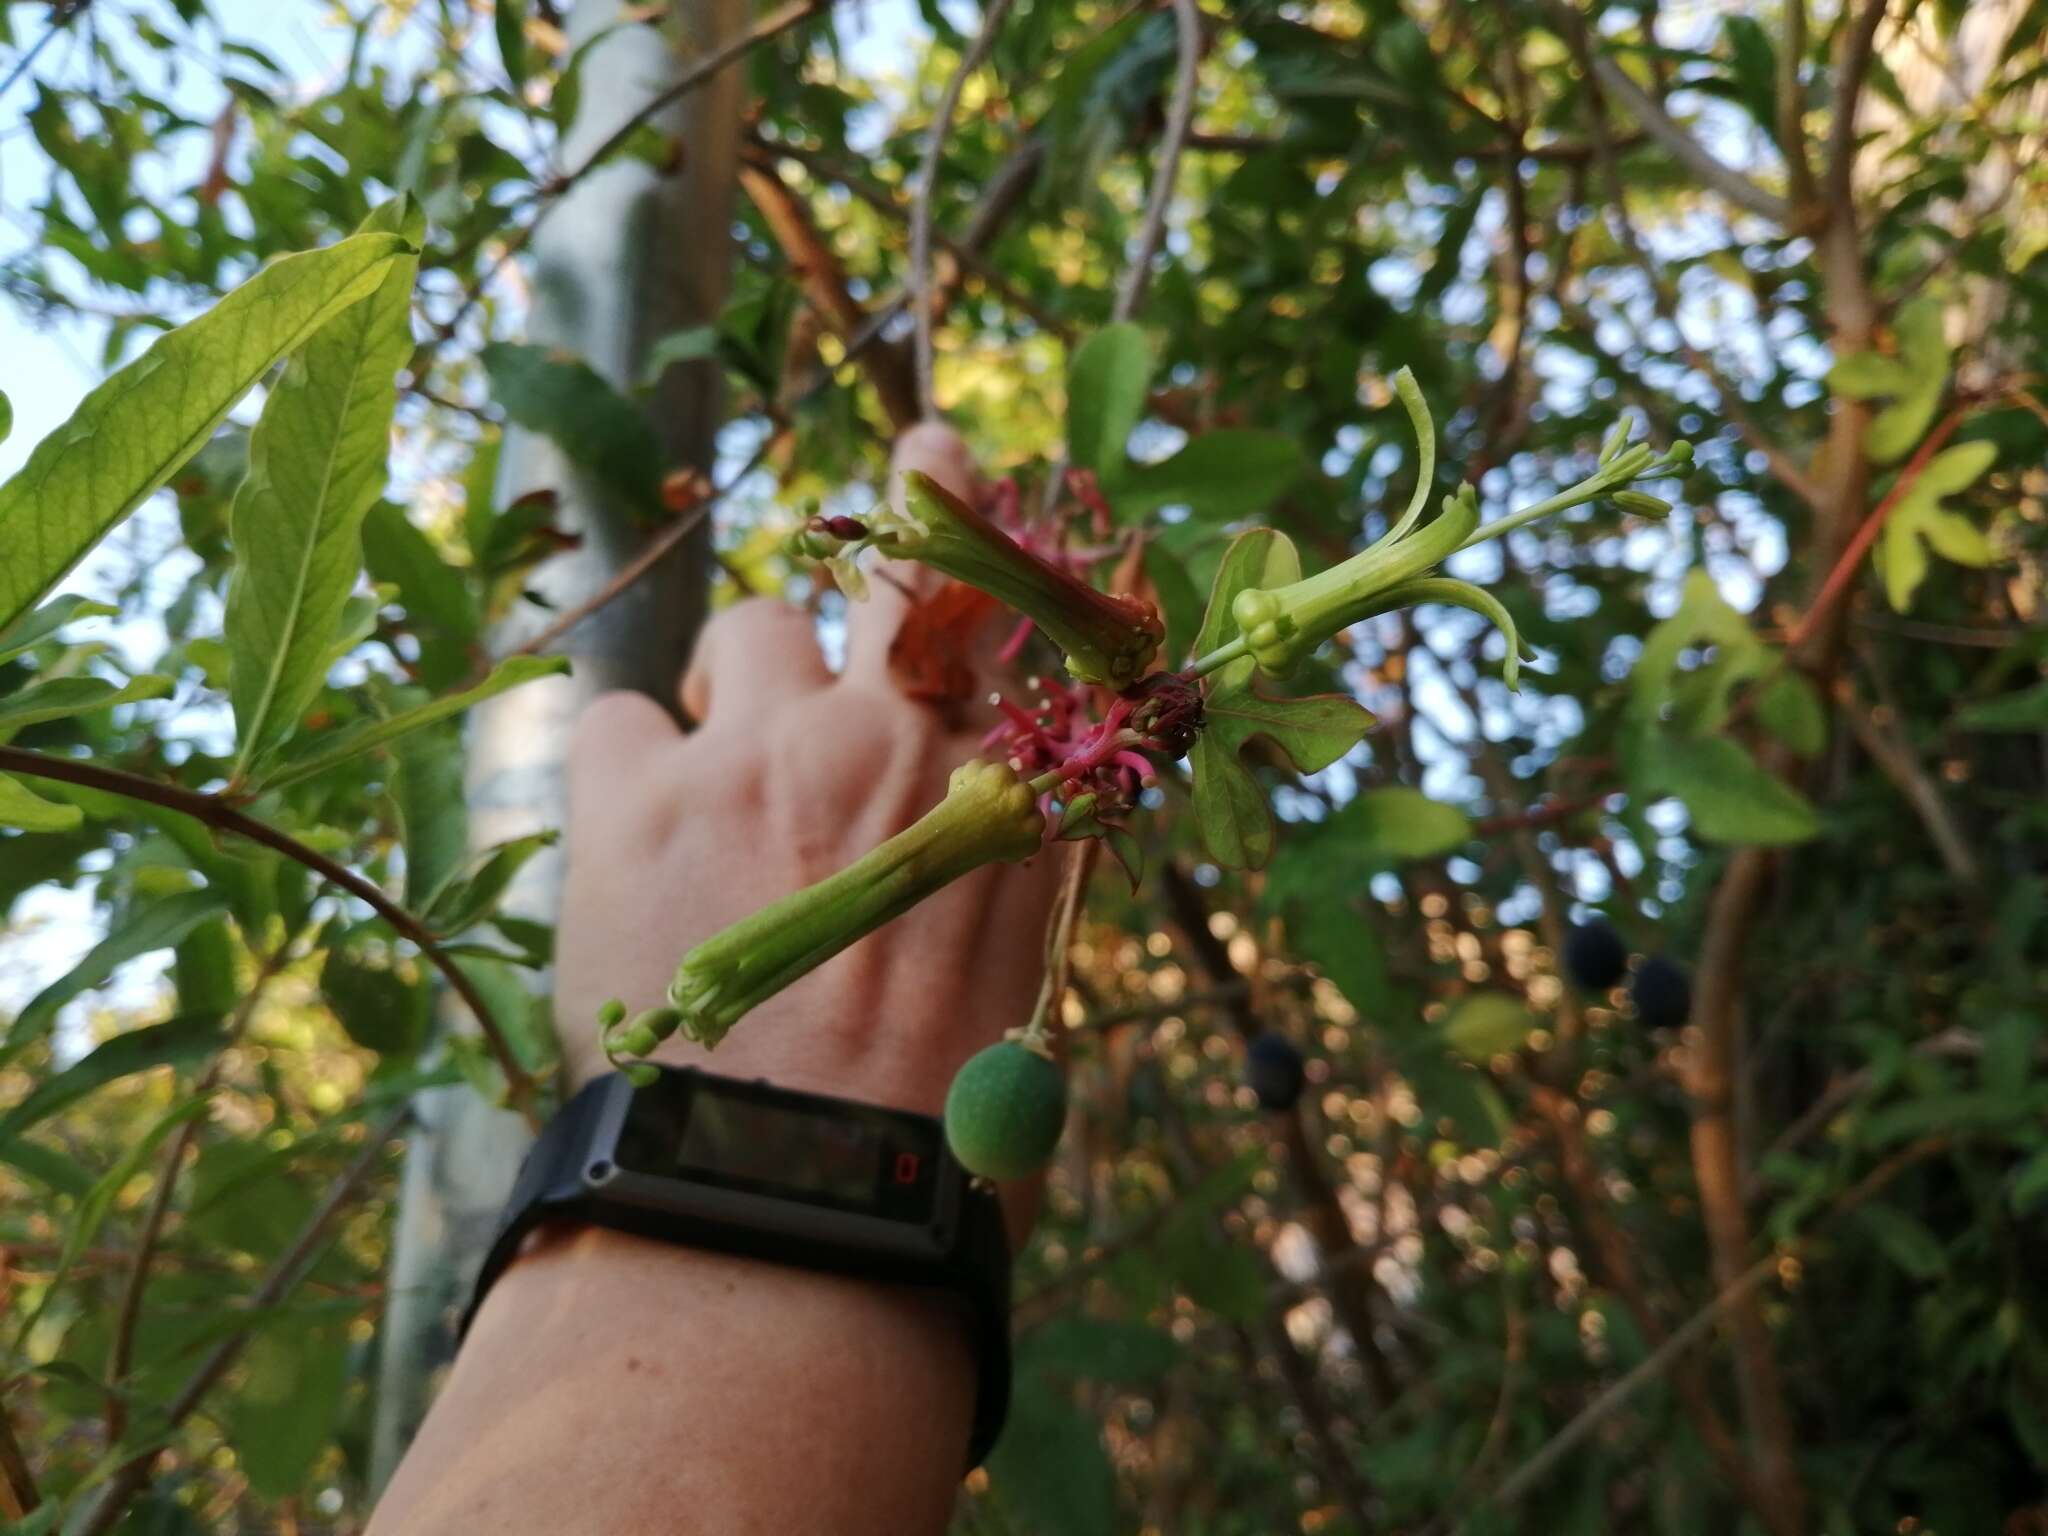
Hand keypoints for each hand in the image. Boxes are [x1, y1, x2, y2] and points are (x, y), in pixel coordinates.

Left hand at [554, 424, 1062, 1122]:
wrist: (801, 1204)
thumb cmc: (930, 1145)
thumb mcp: (1016, 1005)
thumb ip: (996, 897)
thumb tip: (965, 876)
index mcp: (1009, 803)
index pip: (1027, 624)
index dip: (1004, 541)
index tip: (983, 483)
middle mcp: (901, 745)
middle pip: (905, 560)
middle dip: (918, 493)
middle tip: (920, 456)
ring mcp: (770, 753)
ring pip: (751, 630)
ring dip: (743, 684)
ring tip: (721, 774)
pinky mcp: (643, 797)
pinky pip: (615, 715)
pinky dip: (626, 763)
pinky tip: (627, 838)